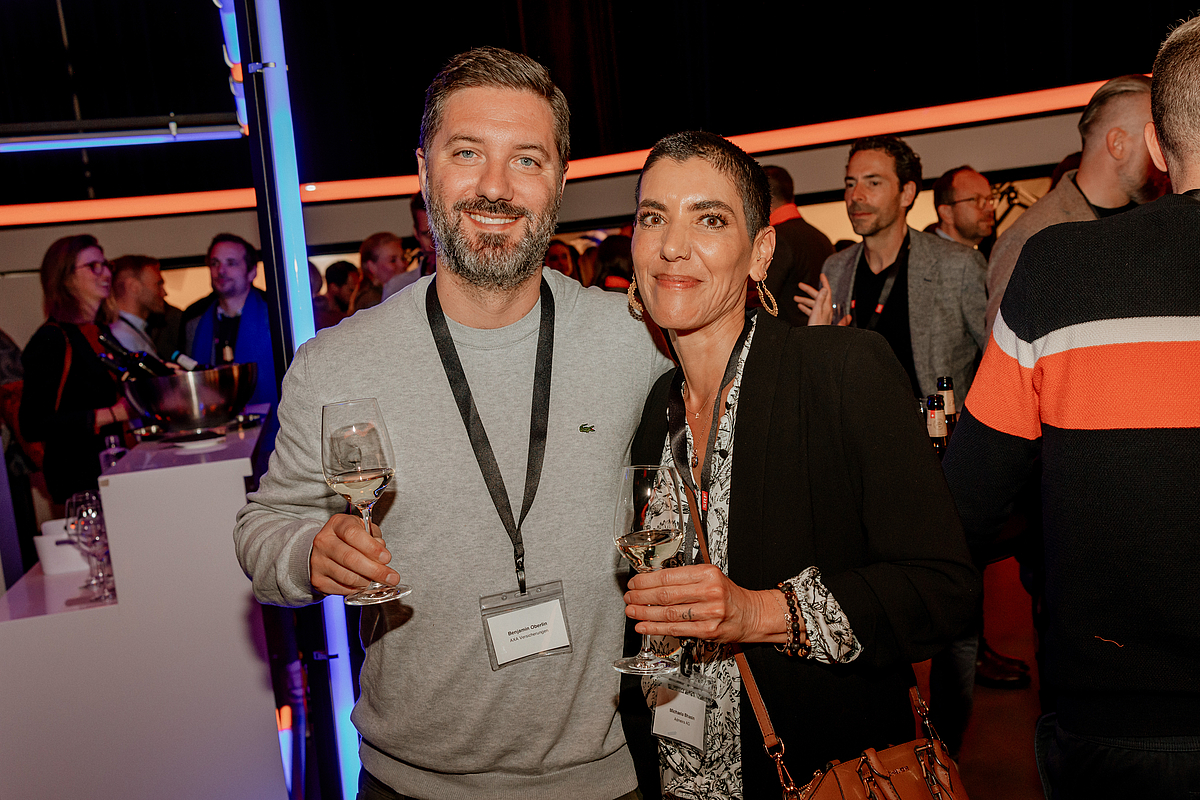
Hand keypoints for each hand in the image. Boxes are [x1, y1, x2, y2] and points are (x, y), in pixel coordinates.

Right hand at [309, 513, 399, 595]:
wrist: (324, 549)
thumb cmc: (348, 538)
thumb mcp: (363, 529)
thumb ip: (375, 539)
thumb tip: (382, 558)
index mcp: (337, 524)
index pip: (353, 534)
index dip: (372, 547)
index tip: (386, 557)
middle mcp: (324, 542)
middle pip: (350, 558)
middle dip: (375, 570)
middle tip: (391, 577)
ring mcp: (318, 561)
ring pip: (347, 576)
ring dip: (367, 581)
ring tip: (377, 580)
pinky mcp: (318, 579)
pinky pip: (341, 588)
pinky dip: (356, 589)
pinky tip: (364, 584)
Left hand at [624, 564, 785, 643]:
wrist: (751, 614)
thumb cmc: (728, 595)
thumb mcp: (709, 577)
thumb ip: (684, 578)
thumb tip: (651, 581)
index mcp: (707, 574)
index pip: (669, 576)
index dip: (646, 581)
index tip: (634, 583)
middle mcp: (709, 592)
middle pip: (666, 595)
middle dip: (641, 596)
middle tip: (629, 597)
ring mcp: (709, 613)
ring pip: (668, 613)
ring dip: (645, 613)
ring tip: (632, 611)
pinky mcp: (707, 631)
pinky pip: (676, 629)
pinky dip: (656, 628)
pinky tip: (643, 626)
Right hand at [795, 275, 849, 325]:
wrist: (816, 342)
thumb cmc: (817, 327)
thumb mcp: (817, 311)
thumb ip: (820, 300)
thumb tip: (824, 288)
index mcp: (826, 306)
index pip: (827, 291)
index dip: (824, 282)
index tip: (821, 275)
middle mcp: (825, 310)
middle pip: (818, 296)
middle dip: (808, 290)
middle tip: (799, 285)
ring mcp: (822, 315)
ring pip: (813, 304)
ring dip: (804, 300)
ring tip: (795, 298)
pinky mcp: (817, 320)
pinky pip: (811, 311)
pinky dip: (805, 307)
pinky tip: (800, 307)